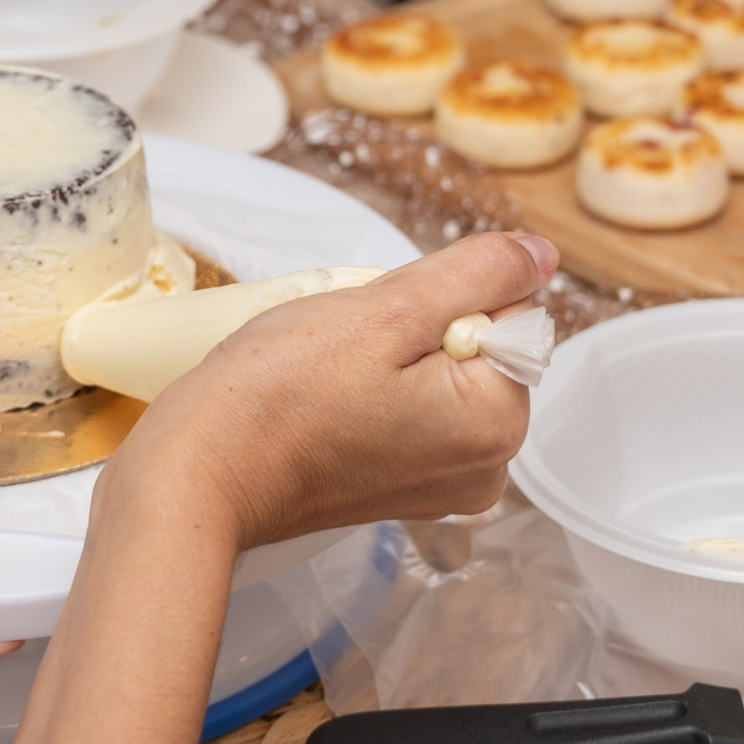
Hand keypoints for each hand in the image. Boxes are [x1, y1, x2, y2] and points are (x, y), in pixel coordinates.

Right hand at [112, 232, 557, 551]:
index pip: (507, 312)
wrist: (203, 472)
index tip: (380, 327)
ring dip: (392, 355)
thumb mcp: (386, 309)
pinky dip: (376, 390)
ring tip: (334, 376)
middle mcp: (488, 466)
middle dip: (416, 327)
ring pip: (439, 372)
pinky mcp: (404, 488)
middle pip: (476, 345)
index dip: (439, 297)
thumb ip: (477, 275)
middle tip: (348, 351)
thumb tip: (540, 256)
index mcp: (499, 423)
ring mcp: (445, 484)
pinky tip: (331, 399)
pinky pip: (412, 408)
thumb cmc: (280, 397)